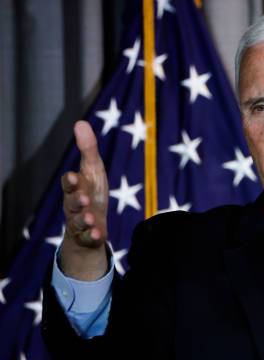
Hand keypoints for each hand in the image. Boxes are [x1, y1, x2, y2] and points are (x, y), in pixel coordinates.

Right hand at [60, 121, 108, 279]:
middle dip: (76, 200)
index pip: (69, 183)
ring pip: (78, 222)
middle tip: (84, 198)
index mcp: (76, 188)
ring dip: (84, 219)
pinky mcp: (90, 236)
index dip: (71, 181)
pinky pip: (89, 238)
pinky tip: (99, 234)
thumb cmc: (92, 191)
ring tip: (91, 218)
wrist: (92, 224)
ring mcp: (81, 222)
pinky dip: (93, 236)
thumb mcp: (93, 170)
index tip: (74, 176)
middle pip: (71, 203)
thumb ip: (88, 149)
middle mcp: (75, 206)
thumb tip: (80, 122)